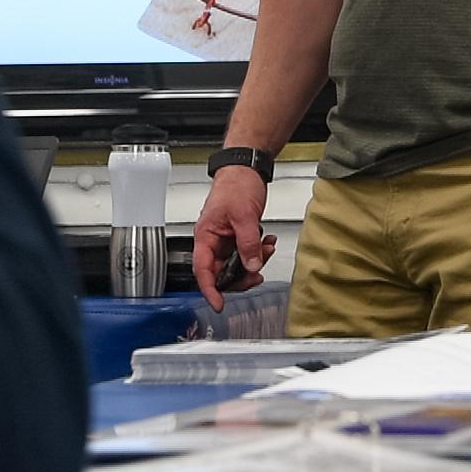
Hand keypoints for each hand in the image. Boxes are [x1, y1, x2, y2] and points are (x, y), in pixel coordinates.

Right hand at [192, 166, 275, 312]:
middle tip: (257, 274)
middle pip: (222, 272)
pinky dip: (258, 251)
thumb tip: (252, 266)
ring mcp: (226, 239)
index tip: (219, 304)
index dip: (210, 290)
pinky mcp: (238, 236)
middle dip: (241, 275)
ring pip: (237, 264)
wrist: (246, 168)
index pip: (203, 271)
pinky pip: (246, 253)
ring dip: (254, 261)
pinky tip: (268, 243)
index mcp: (205, 236)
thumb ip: (248, 243)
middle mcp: (213, 240)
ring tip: (267, 250)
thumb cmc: (236, 184)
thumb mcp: (243, 215)